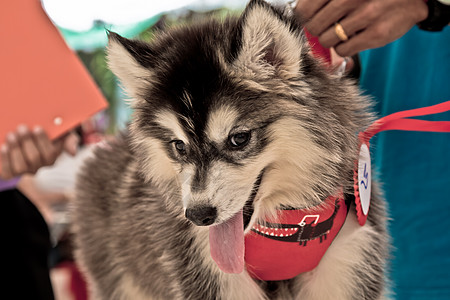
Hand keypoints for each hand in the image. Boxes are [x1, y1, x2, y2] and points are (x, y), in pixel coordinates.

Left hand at [0, 125, 78, 179]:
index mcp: (52, 155)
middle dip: (27, 142)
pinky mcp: (9, 173)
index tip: (37, 128)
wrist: (21, 133)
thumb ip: (70, 138)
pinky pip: (7, 172)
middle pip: (35, 158)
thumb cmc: (43, 129)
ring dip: (16, 150)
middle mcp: (39, 165)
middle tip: (22, 128)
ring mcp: (25, 170)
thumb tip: (73, 153)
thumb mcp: (60, 130)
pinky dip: (5, 160)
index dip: (43, 141)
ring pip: (21, 167)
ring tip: (11, 135)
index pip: (51, 153)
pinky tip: (4, 147)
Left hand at [295, 0, 427, 56]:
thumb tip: (300, 14)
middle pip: (314, 26)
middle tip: (328, 26)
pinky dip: (343, 48)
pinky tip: (352, 38)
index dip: (304, 17)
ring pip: (327, 40)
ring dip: (331, 39)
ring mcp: (365, 15)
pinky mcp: (376, 34)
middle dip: (318, 29)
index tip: (310, 18)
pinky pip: (344, 50)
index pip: (305, 8)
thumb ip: (324, 1)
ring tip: (342, 31)